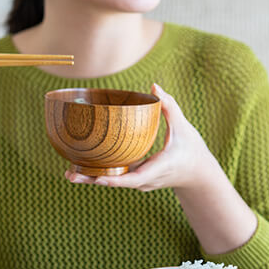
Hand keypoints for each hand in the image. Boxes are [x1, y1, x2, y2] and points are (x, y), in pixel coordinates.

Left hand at [65, 84, 220, 191]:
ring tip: (69, 174)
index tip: (99, 177)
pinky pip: (117, 178)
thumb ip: (169, 107)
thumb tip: (154, 86)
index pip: (135, 178)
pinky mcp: (137, 180)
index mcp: (158, 169)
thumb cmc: (192, 150)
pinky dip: (100, 174)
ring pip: (114, 182)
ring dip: (92, 178)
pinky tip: (80, 168)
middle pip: (117, 183)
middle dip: (94, 180)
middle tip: (71, 175)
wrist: (198, 174)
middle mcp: (146, 180)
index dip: (116, 179)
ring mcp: (140, 182)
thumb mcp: (184, 127)